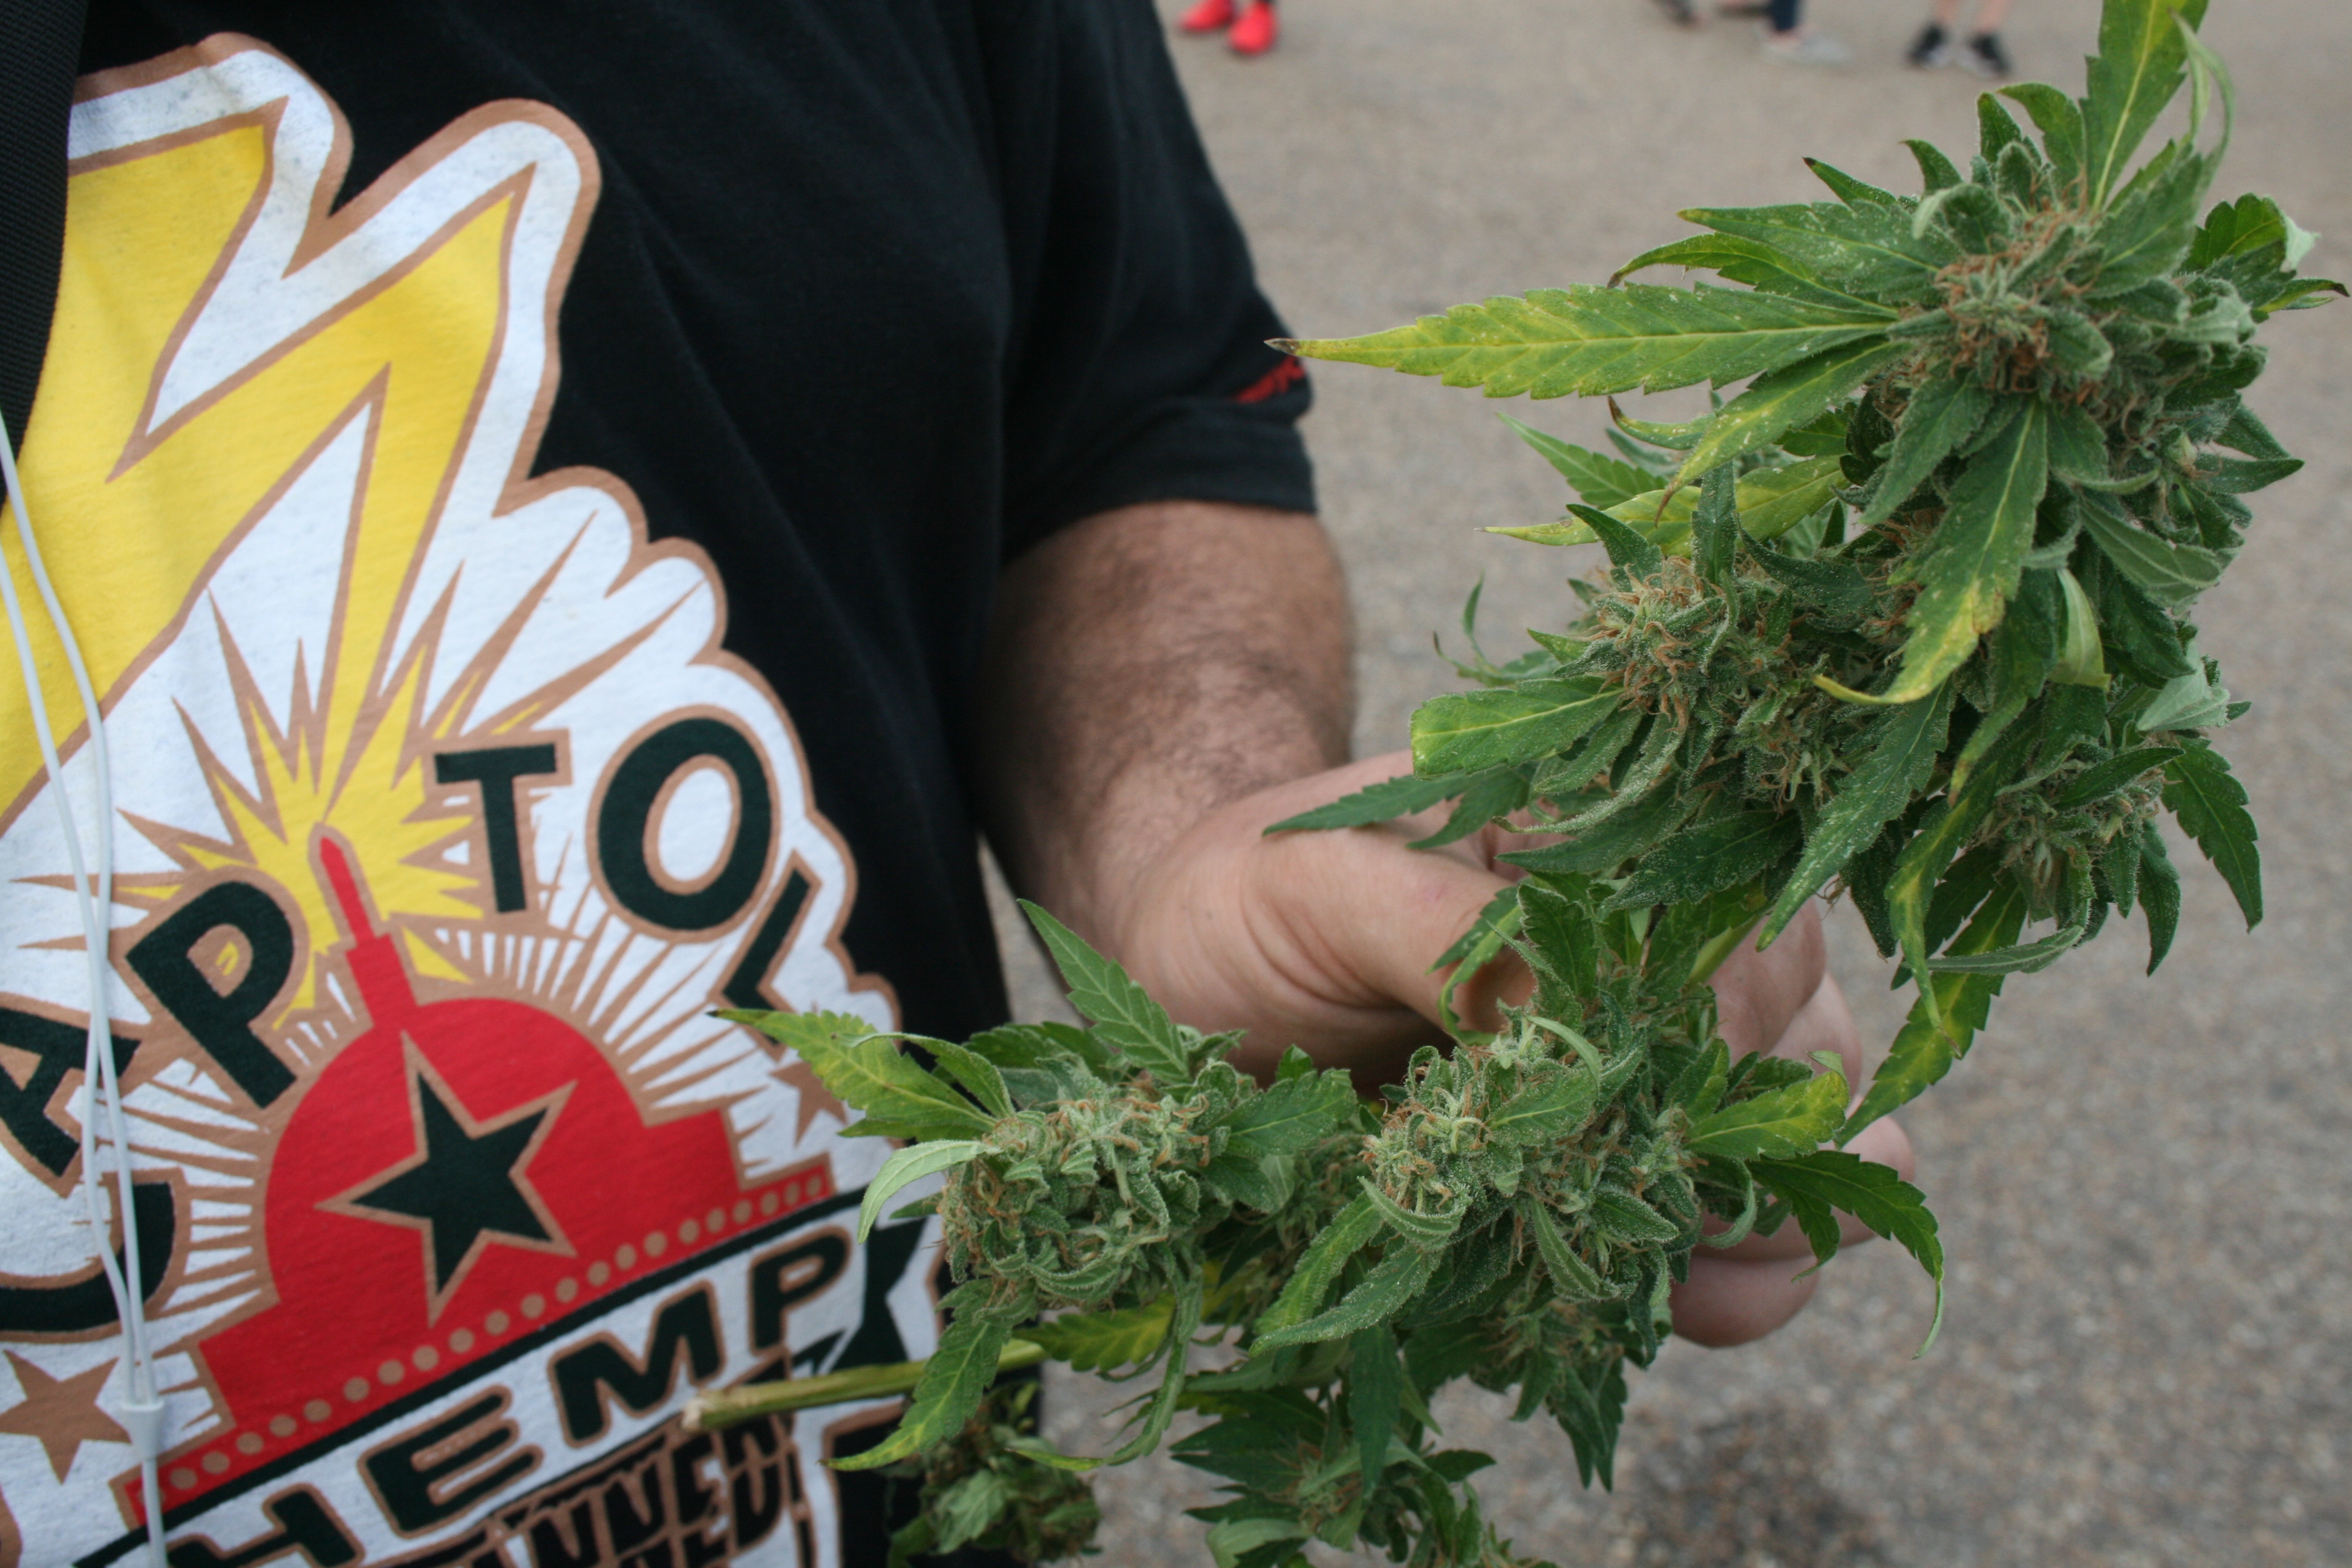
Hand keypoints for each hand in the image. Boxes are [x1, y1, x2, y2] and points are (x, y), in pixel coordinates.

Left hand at [1095, 750, 1914, 1348]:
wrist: (1189, 982)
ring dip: (1769, 1214)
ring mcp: (1651, 1056)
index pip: (1730, 911)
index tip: (1654, 1085)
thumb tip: (1564, 1023)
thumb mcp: (1314, 884)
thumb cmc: (1244, 904)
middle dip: (1755, 1132)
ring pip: (1796, 1132)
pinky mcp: (1615, 1162)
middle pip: (1796, 1030)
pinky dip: (1739, 1271)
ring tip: (1697, 1279)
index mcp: (1598, 844)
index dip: (1720, 1009)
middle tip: (1676, 1197)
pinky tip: (1691, 1302)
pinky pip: (1737, 1216)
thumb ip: (1435, 929)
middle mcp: (1657, 942)